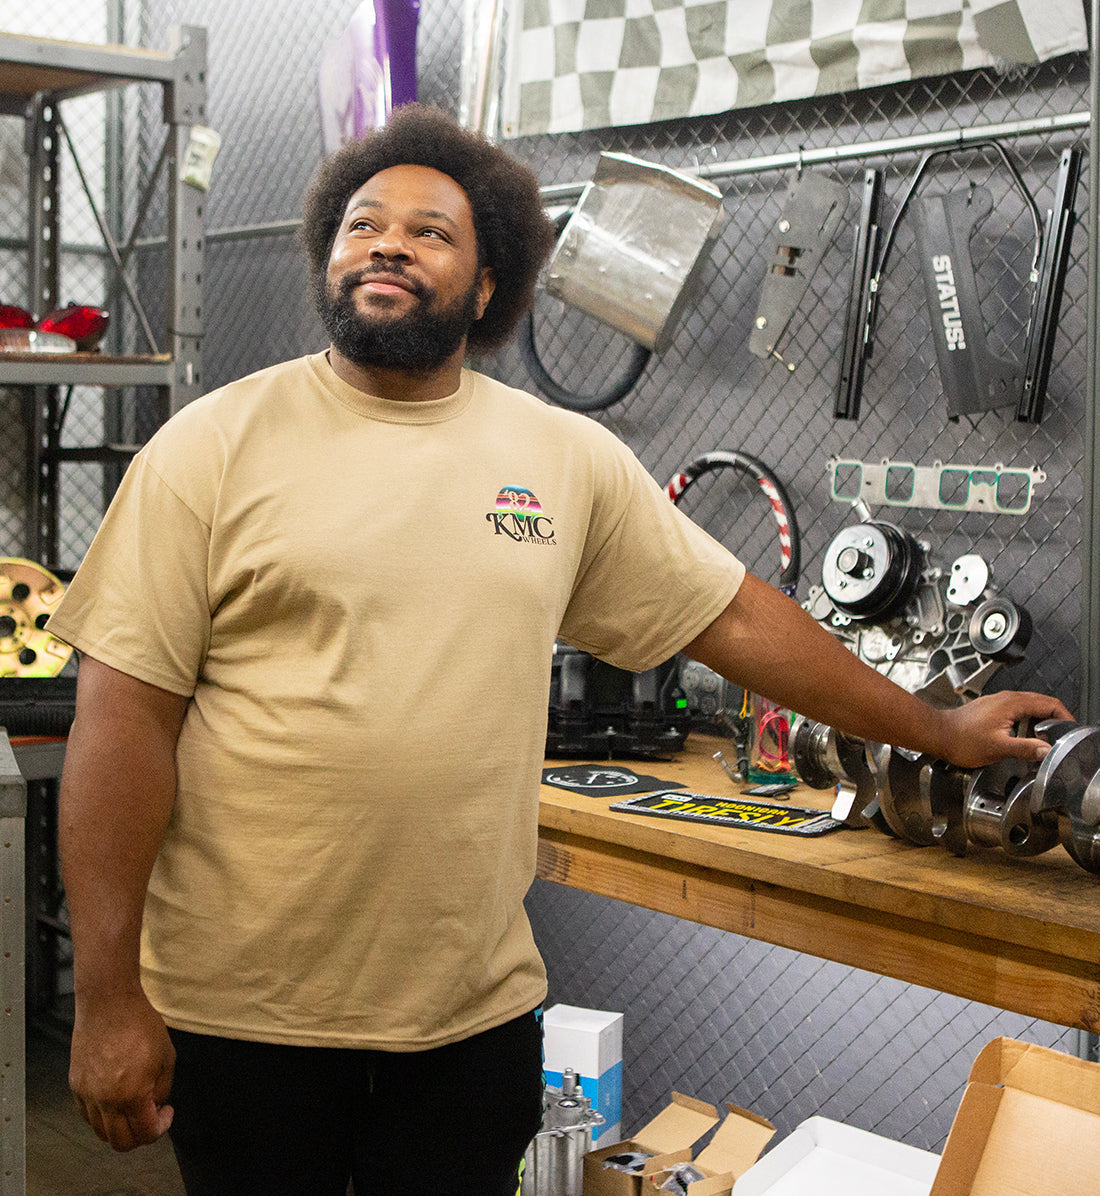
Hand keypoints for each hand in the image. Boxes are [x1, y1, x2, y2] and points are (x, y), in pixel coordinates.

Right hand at [69, 988, 175, 1150]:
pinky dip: (102, 1116)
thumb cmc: (140, 1024)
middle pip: (120, 1143)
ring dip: (119, 1128)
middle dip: (140, 1136)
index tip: (166, 1113)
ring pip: (101, 1132)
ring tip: (133, 1107)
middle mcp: (105, 1101)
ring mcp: (87, 1095)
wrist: (108, 1004)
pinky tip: (115, 1099)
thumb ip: (163, 1088)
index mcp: (132, 1094)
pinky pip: (87, 1115)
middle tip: (150, 1118)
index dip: (161, 1127)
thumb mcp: (166, 1056)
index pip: (145, 1134)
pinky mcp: (76, 1086)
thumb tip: (156, 1106)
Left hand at [937, 690, 1073, 768]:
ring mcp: (998, 702)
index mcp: (1012, 703)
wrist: (938, 734)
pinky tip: (1024, 736)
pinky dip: (1027, 721)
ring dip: (1041, 720)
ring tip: (1045, 738)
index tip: (1071, 730)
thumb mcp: (998, 747)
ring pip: (1030, 706)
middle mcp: (1006, 698)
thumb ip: (1025, 748)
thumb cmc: (961, 739)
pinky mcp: (992, 709)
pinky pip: (1018, 710)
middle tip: (1062, 735)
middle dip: (1056, 718)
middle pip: (1042, 702)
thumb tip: (1047, 750)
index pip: (1050, 703)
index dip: (1065, 716)